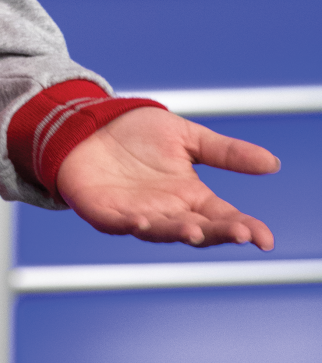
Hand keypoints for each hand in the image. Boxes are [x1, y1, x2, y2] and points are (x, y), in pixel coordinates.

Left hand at [55, 107, 277, 250]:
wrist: (88, 123)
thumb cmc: (136, 133)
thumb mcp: (188, 137)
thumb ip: (226, 152)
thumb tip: (273, 163)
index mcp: (190, 196)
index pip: (223, 217)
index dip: (244, 228)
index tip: (265, 238)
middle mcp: (167, 211)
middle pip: (199, 229)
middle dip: (218, 233)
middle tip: (240, 233)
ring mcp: (137, 215)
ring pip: (162, 231)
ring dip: (178, 232)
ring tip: (195, 230)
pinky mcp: (105, 213)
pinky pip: (120, 223)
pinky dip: (133, 224)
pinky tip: (143, 222)